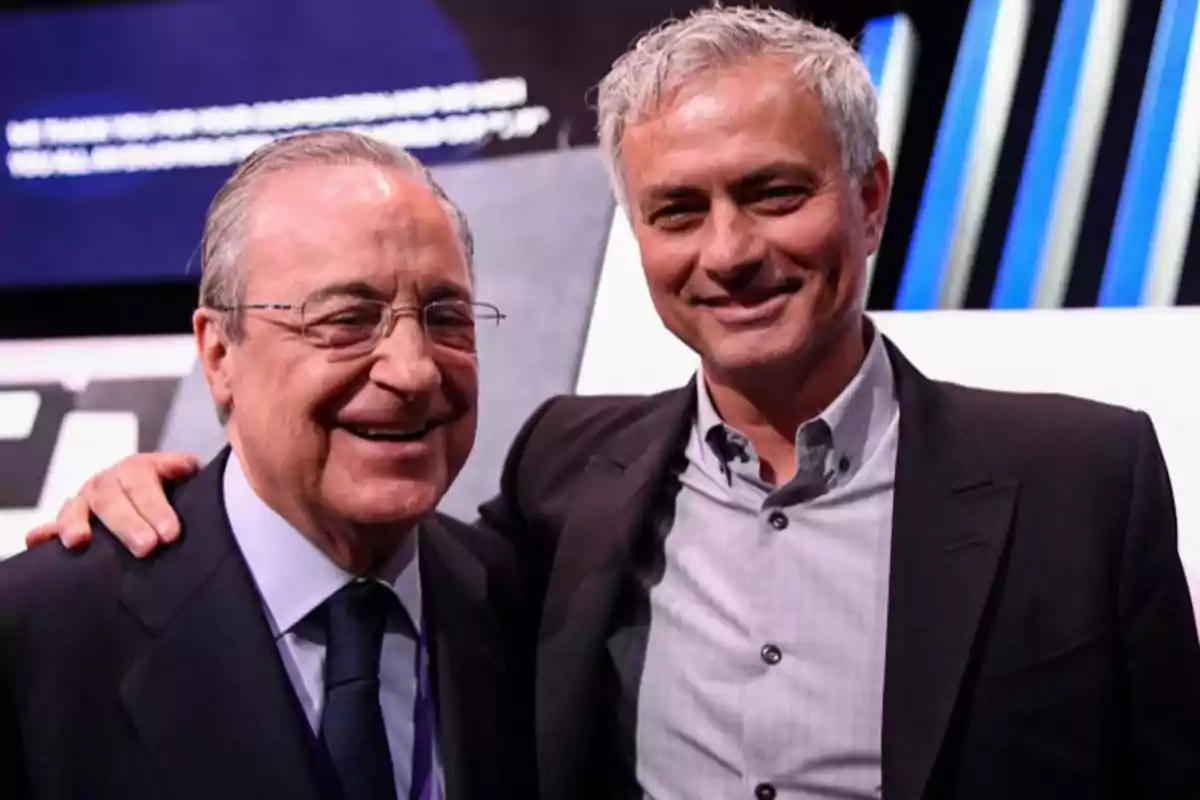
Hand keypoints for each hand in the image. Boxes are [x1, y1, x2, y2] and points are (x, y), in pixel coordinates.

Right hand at [25, 452, 201, 556]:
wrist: (157, 495)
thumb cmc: (179, 496)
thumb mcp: (190, 483)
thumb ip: (188, 474)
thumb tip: (191, 466)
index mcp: (142, 468)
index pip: (145, 481)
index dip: (156, 506)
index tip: (170, 534)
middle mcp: (112, 480)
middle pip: (114, 497)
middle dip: (129, 524)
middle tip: (146, 548)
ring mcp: (88, 498)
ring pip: (79, 507)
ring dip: (77, 523)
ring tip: (79, 541)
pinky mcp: (72, 518)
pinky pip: (53, 524)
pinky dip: (45, 533)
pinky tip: (39, 540)